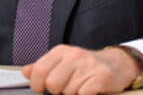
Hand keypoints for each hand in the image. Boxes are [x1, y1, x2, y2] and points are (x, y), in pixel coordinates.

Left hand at [22, 44, 139, 94]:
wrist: (117, 64)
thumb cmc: (86, 66)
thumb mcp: (63, 62)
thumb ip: (44, 67)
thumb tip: (26, 72)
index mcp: (61, 51)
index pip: (39, 71)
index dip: (38, 85)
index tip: (43, 88)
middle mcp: (74, 55)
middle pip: (53, 84)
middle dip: (59, 91)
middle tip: (68, 87)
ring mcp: (88, 65)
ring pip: (68, 92)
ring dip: (74, 93)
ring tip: (82, 86)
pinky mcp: (101, 77)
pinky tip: (91, 90)